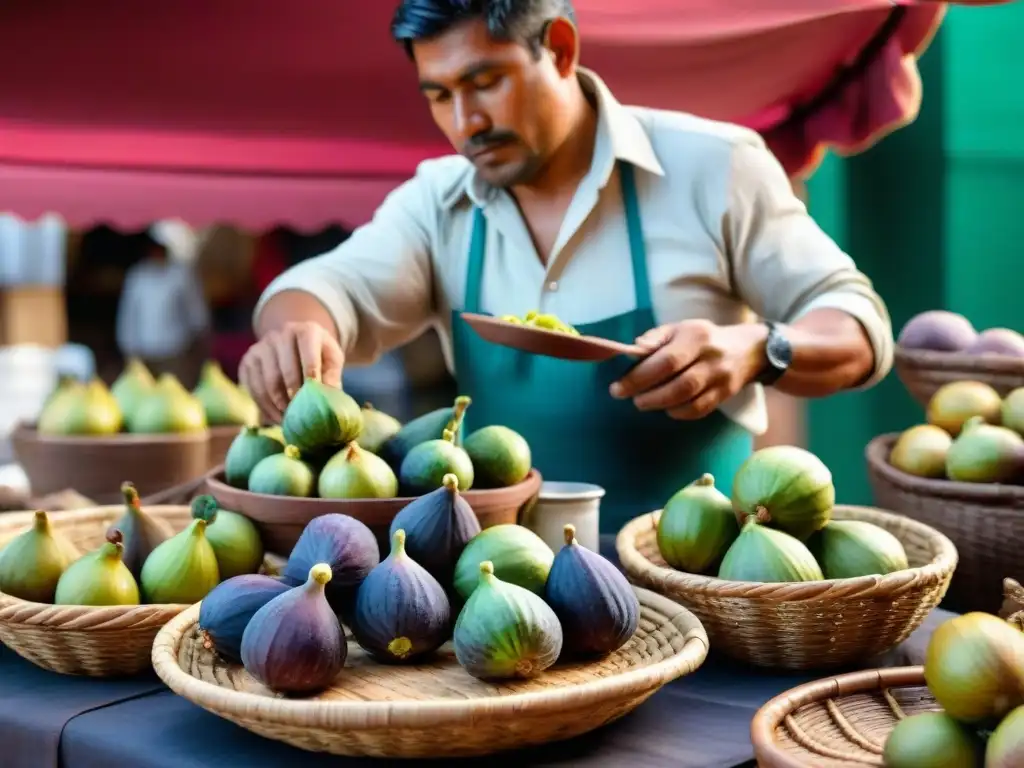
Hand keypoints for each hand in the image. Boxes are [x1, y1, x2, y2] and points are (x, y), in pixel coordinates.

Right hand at [239, 322, 344, 422]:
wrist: (296, 344)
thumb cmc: (320, 355)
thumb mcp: (332, 360)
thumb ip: (332, 376)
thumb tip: (328, 400)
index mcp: (306, 331)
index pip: (307, 352)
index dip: (310, 375)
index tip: (314, 397)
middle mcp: (280, 334)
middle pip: (285, 369)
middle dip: (294, 395)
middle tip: (301, 415)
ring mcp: (261, 346)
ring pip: (267, 381)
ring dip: (279, 405)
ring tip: (290, 421)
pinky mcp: (248, 360)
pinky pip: (253, 388)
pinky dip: (265, 407)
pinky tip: (277, 418)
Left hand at [610, 320, 766, 419]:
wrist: (748, 349)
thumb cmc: (703, 338)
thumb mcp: (680, 328)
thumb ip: (655, 338)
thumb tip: (633, 349)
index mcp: (696, 336)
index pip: (666, 361)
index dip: (640, 377)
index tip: (618, 387)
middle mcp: (711, 358)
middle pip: (679, 384)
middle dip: (649, 395)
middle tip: (630, 398)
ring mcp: (721, 378)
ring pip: (690, 399)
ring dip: (662, 405)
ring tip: (644, 403)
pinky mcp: (726, 394)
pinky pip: (701, 410)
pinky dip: (680, 413)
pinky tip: (668, 408)